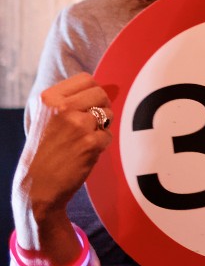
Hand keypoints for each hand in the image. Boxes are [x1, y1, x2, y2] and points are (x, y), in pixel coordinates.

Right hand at [12, 73, 112, 261]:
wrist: (36, 186)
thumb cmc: (45, 150)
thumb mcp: (46, 117)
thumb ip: (69, 100)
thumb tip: (102, 87)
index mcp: (48, 98)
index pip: (86, 79)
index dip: (92, 93)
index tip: (85, 106)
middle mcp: (62, 108)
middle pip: (101, 94)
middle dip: (101, 108)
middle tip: (89, 125)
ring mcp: (77, 125)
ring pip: (107, 115)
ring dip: (101, 127)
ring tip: (82, 140)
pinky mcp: (90, 142)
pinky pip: (108, 135)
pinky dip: (100, 144)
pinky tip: (84, 153)